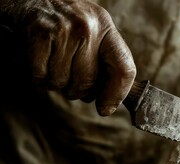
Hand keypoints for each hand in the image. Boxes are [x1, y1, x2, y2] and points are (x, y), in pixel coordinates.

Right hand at [2, 0, 135, 115]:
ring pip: (62, 81)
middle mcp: (88, 28)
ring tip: (54, 67)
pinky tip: (40, 63)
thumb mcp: (93, 33)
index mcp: (106, 29)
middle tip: (71, 82)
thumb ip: (105, 62)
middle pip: (88, 81)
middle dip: (78, 91)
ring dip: (56, 83)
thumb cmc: (67, 22)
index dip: (116, 94)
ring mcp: (64, 30)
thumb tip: (108, 105)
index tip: (105, 108)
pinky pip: (41, 75)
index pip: (124, 69)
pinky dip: (38, 77)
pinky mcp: (40, 34)